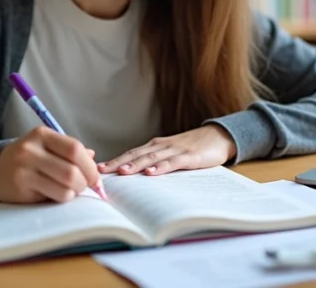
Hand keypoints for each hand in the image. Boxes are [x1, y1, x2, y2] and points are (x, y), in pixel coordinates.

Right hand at [0, 126, 99, 203]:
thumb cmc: (28, 159)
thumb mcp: (47, 147)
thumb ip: (70, 151)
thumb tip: (93, 158)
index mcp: (42, 135)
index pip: (74, 149)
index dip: (90, 166)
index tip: (95, 177)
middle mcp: (31, 150)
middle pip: (72, 170)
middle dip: (85, 182)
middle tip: (83, 186)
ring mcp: (23, 169)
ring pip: (65, 186)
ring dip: (75, 192)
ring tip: (70, 191)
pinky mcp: (20, 188)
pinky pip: (54, 197)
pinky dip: (63, 198)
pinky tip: (57, 195)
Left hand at [98, 124, 236, 176]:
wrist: (218, 136)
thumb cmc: (193, 148)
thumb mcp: (171, 154)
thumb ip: (156, 163)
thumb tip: (136, 180)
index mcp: (155, 146)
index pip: (130, 154)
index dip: (114, 161)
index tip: (97, 169)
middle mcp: (161, 146)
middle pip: (135, 155)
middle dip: (117, 163)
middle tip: (101, 171)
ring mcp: (175, 150)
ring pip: (151, 158)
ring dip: (136, 165)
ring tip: (122, 172)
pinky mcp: (189, 156)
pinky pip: (172, 162)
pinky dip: (160, 167)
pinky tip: (151, 173)